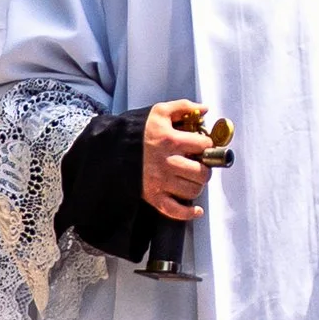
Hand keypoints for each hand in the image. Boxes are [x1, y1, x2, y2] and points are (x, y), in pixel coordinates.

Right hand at [142, 100, 212, 224]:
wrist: (111, 148)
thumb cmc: (137, 130)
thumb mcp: (159, 112)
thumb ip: (184, 107)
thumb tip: (205, 109)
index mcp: (171, 141)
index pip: (203, 145)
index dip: (207, 145)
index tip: (204, 146)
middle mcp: (168, 163)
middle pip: (201, 172)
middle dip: (205, 168)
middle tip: (201, 164)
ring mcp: (160, 182)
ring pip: (192, 191)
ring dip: (197, 185)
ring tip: (193, 178)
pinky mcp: (152, 196)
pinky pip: (174, 211)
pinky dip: (188, 213)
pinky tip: (196, 209)